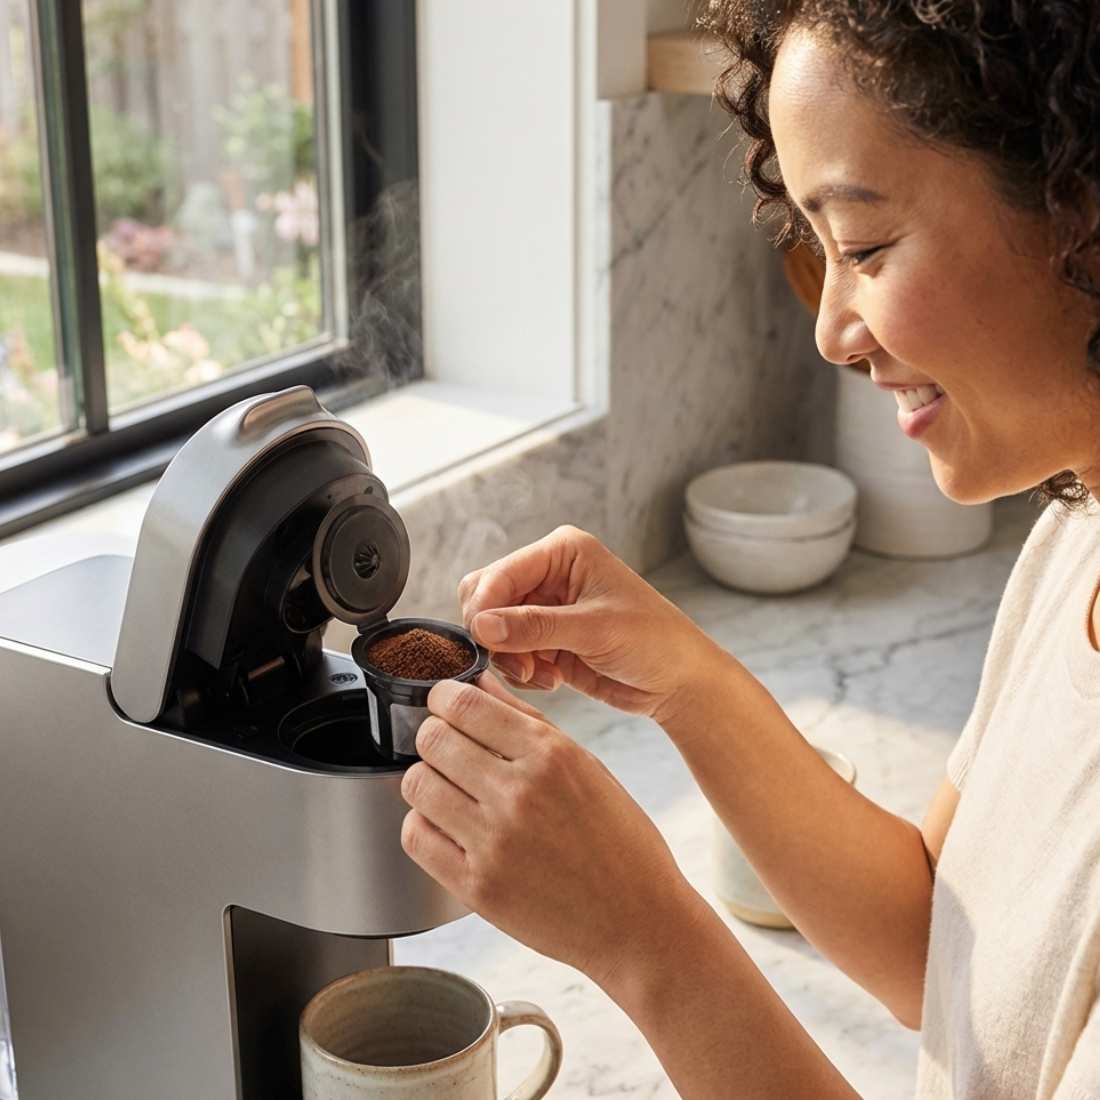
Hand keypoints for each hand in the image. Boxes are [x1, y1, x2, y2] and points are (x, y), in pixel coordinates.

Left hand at [399, 669, 697, 987]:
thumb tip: (480, 685)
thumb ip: (529, 721)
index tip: (443, 704)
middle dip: (434, 736)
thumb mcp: (587, 766)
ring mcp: (495, 843)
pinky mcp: (477, 888)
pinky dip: (423, 824)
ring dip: (426, 779)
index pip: (464, 705)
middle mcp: (519, 794)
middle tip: (447, 747)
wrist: (638, 922)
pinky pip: (416, 837)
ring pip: (417, 784)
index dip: (443, 698)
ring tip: (449, 788)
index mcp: (551, 755)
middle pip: (433, 740)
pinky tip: (446, 825)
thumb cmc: (620, 842)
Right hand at [458, 525, 726, 723]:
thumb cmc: (652, 641)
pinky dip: (521, 672)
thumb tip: (480, 625)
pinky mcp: (544, 640)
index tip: (485, 642)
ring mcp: (544, 608)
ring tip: (544, 677)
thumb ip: (535, 626)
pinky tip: (552, 680)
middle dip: (495, 635)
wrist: (678, 681)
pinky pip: (507, 654)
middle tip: (521, 665)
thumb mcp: (595, 630)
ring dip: (510, 659)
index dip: (484, 607)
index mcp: (562, 552)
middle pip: (485, 598)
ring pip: (492, 630)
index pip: (498, 573)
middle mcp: (547, 574)